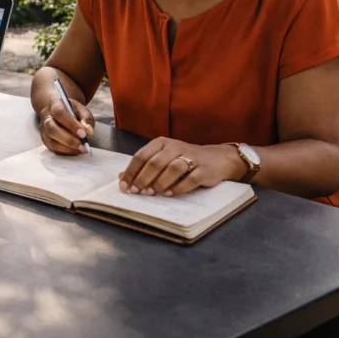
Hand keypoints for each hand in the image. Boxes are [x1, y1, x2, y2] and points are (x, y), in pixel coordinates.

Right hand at [38, 97, 93, 155]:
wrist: (61, 112)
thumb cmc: (73, 111)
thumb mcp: (82, 110)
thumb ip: (87, 119)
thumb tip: (88, 131)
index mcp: (54, 104)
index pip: (59, 113)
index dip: (71, 124)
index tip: (83, 134)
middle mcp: (46, 116)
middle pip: (52, 129)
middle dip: (68, 139)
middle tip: (82, 145)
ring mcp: (43, 129)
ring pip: (51, 141)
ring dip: (67, 148)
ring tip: (81, 149)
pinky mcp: (45, 140)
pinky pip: (53, 149)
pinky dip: (65, 152)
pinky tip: (75, 151)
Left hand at [118, 138, 244, 196]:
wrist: (217, 158)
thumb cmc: (184, 159)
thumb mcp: (163, 158)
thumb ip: (143, 167)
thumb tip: (121, 177)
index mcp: (162, 143)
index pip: (141, 156)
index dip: (131, 172)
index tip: (124, 186)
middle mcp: (175, 147)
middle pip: (155, 162)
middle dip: (143, 178)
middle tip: (136, 192)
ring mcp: (191, 157)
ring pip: (173, 168)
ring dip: (160, 182)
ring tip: (151, 193)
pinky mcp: (204, 169)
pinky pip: (191, 178)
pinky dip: (179, 187)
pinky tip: (170, 194)